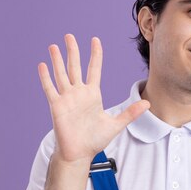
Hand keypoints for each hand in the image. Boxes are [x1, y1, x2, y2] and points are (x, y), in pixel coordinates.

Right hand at [38, 34, 149, 163]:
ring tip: (54, 46)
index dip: (95, 55)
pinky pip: (50, 88)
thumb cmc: (95, 140)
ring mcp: (67, 98)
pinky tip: (43, 65)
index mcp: (93, 95)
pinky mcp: (57, 106)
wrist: (80, 153)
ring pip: (61, 74)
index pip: (94, 69)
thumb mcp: (115, 124)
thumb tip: (147, 103)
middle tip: (69, 36)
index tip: (95, 40)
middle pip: (75, 67)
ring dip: (57, 60)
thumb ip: (130, 113)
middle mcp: (79, 93)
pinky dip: (46, 77)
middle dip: (73, 51)